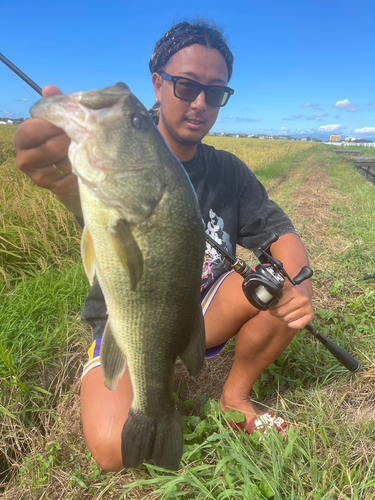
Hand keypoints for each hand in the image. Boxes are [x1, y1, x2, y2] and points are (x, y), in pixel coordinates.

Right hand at [13, 85, 81, 214]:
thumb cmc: (64, 141)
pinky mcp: (56, 189)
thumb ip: (54, 106)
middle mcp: (25, 160)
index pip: (32, 130)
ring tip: (90, 147)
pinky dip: (84, 168)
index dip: (52, 125)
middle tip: (87, 133)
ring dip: (80, 153)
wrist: (71, 174)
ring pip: (64, 162)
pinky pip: (73, 176)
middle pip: (51, 147)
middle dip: (71, 139)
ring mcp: (40, 178)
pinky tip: (90, 162)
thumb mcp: (59, 123)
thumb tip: (49, 88)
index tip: (70, 121)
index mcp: (22, 140)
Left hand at [269, 282, 313, 329]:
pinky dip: (291, 324)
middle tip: (276, 311)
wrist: (304, 292)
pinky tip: (291, 319)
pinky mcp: (310, 316)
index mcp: (294, 291)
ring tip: (284, 313)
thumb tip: (265, 297)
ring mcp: (307, 308)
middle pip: (281, 313)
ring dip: (283, 318)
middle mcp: (302, 299)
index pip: (277, 304)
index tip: (272, 306)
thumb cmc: (291, 291)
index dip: (272, 307)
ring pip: (288, 320)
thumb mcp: (282, 288)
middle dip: (276, 313)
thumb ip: (274, 293)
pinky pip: (297, 325)